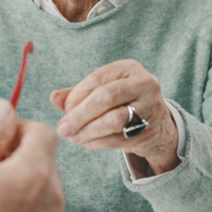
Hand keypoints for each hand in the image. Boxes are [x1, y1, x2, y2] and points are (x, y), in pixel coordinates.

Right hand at [0, 99, 63, 211]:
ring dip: (21, 180)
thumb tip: (5, 108)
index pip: (43, 130)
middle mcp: (53, 192)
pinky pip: (42, 206)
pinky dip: (26, 203)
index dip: (19, 129)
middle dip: (17, 155)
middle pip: (44, 156)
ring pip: (43, 181)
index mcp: (35, 170)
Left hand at [50, 59, 179, 175]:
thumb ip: (77, 94)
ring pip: (114, 120)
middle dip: (81, 114)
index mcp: (129, 68)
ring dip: (88, 131)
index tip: (66, 108)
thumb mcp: (103, 92)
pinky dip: (98, 142)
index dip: (79, 93)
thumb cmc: (122, 103)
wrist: (157, 126)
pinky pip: (119, 138)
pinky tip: (86, 142)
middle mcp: (143, 84)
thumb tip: (54, 97)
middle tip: (63, 128)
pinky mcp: (149, 130)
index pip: (99, 78)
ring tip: (73, 137)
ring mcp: (150, 107)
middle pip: (106, 97)